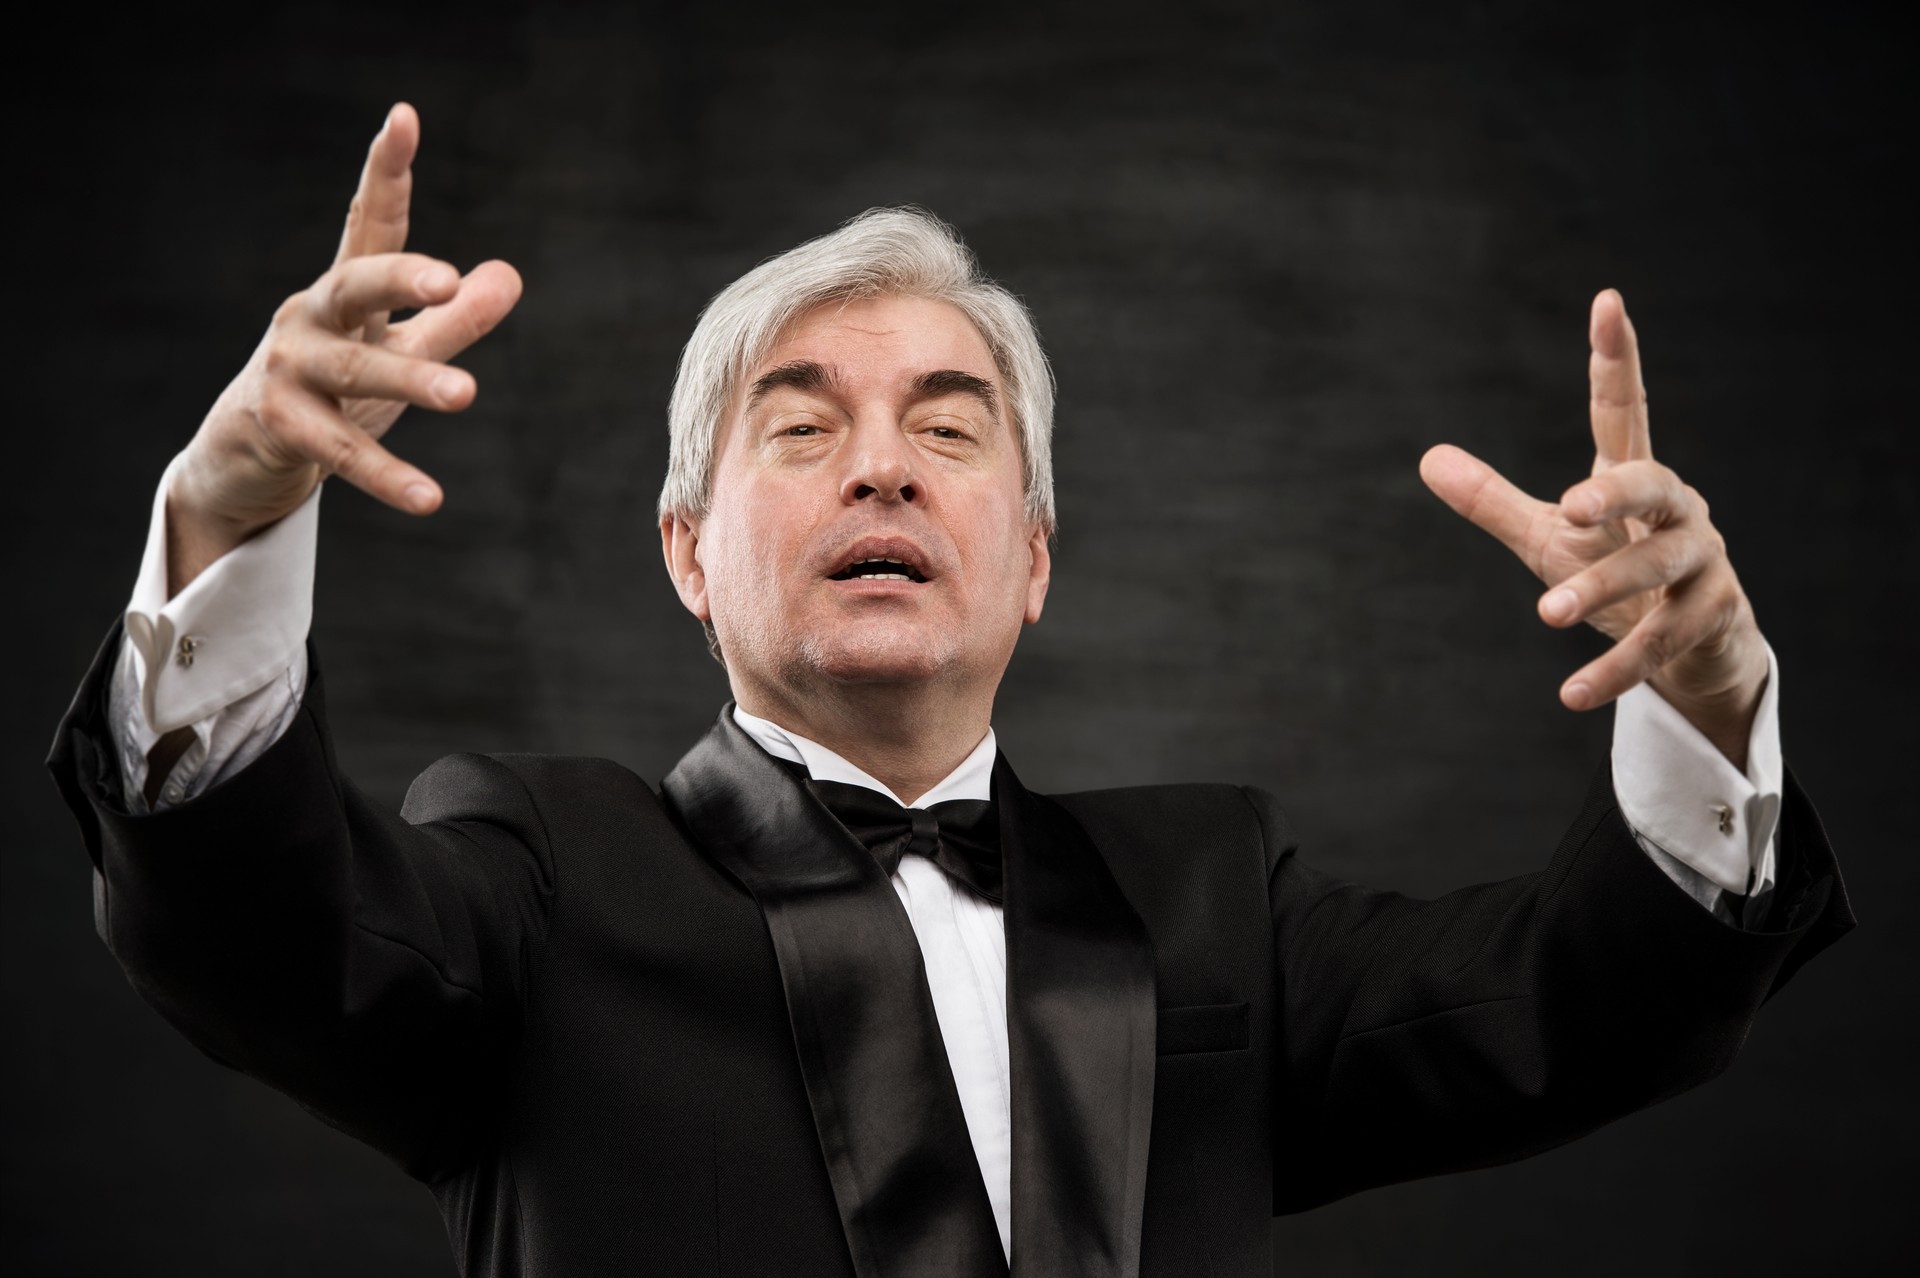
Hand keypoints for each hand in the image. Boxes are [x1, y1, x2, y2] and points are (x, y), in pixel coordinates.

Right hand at [166, 103, 523, 592]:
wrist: (246, 457)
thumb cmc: (333, 390)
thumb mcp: (399, 349)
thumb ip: (453, 319)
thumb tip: (509, 276)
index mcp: (346, 291)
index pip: (372, 223)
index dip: (387, 172)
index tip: (404, 117)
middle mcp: (312, 318)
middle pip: (358, 283)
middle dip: (401, 277)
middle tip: (447, 281)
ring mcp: (290, 370)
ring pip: (358, 371)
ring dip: (414, 380)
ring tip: (468, 393)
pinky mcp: (279, 426)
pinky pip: (342, 451)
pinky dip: (388, 476)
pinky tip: (431, 498)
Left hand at [1418, 289, 1769, 767]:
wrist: (1690, 650)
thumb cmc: (1613, 573)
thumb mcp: (1548, 536)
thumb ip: (1492, 500)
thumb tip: (1427, 458)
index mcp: (1633, 478)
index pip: (1623, 408)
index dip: (1614, 357)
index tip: (1607, 301)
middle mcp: (1678, 508)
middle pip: (1652, 484)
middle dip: (1614, 492)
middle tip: (1570, 506)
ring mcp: (1703, 561)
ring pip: (1656, 565)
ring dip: (1601, 589)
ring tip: (1545, 613)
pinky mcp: (1712, 617)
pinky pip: (1660, 643)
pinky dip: (1613, 669)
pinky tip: (1570, 694)